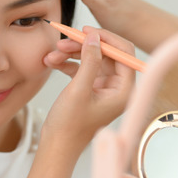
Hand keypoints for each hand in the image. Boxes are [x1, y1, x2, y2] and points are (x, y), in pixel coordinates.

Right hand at [41, 26, 134, 155]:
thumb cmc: (69, 127)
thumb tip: (94, 38)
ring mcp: (104, 88)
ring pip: (92, 59)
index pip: (124, 54)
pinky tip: (52, 63)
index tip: (87, 31)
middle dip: (84, 46)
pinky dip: (68, 63)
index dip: (106, 39)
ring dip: (72, 54)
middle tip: (64, 40)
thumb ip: (89, 61)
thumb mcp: (79, 90)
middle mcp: (117, 88)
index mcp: (124, 91)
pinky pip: (83, 68)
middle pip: (106, 54)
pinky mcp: (91, 89)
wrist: (56, 147)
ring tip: (53, 55)